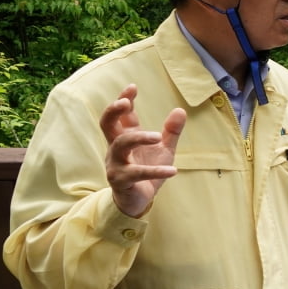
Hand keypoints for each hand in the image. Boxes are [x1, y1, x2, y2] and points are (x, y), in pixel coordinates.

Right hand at [100, 84, 185, 217]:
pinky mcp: (121, 181)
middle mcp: (116, 148)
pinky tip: (174, 170)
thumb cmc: (148, 171)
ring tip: (157, 137)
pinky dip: (156, 171)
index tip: (132, 87)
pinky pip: (137, 173)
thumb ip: (171, 132)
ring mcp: (116, 164)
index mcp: (125, 138)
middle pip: (107, 125)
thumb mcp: (163, 150)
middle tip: (125, 103)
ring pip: (120, 145)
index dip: (123, 100)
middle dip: (113, 112)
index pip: (120, 115)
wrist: (139, 201)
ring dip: (138, 138)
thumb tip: (180, 110)